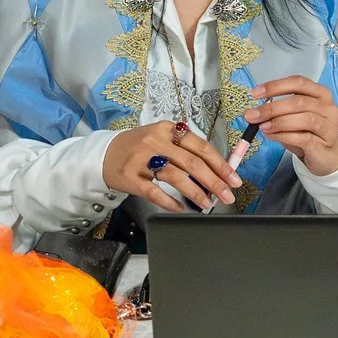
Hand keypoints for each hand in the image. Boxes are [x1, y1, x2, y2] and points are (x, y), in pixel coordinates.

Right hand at [103, 120, 239, 211]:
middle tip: (227, 196)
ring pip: (175, 177)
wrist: (105, 154)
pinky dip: (170, 202)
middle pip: (192, 163)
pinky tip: (182, 208)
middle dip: (214, 182)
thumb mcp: (162, 139)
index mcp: (168, 129)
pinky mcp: (131, 177)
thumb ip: (187, 150)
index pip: (200, 146)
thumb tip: (217, 171)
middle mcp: (155, 141)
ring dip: (195, 193)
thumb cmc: (140, 148)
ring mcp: (141, 159)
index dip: (220, 164)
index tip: (233, 179)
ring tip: (207, 204)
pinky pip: (154, 192)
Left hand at [241, 75, 337, 177]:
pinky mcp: (325, 143)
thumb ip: (278, 112)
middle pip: (298, 101)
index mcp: (320, 93)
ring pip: (303, 119)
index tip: (255, 93)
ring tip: (262, 127)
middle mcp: (328, 107)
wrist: (327, 157)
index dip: (276, 86)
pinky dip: (283, 136)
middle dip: (271, 108)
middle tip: (252, 115)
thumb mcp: (294, 118)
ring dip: (278, 122)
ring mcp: (329, 125)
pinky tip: (271, 136)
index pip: (298, 82)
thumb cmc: (309, 133)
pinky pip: (303, 137)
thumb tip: (254, 112)